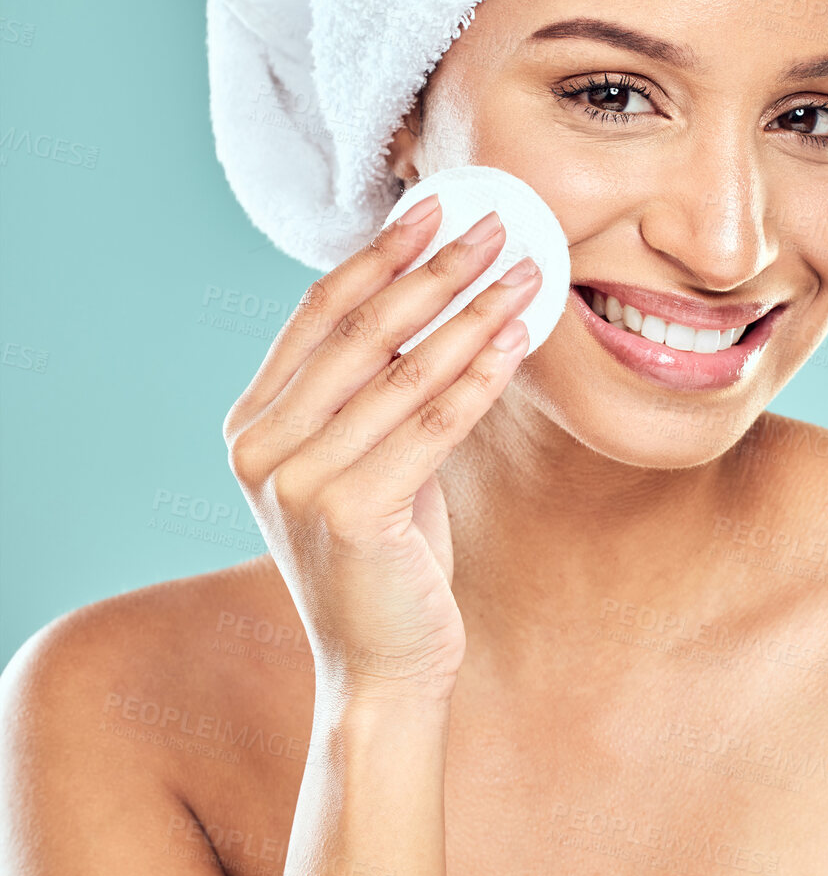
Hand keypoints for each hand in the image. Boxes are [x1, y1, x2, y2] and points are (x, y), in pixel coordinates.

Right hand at [224, 200, 541, 701]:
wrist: (380, 666)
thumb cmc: (384, 556)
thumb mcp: (363, 458)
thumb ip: (373, 390)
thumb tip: (433, 292)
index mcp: (252, 425)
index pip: (318, 315)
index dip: (380, 256)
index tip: (434, 209)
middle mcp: (260, 448)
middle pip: (360, 331)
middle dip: (435, 268)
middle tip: (496, 224)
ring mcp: (296, 483)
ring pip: (403, 372)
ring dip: (473, 312)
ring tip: (526, 272)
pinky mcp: (349, 514)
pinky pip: (433, 425)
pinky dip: (482, 375)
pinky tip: (520, 337)